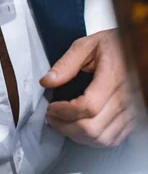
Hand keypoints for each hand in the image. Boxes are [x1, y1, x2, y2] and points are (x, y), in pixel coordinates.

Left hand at [40, 29, 133, 146]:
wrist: (136, 48)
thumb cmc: (112, 45)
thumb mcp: (86, 45)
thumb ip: (66, 63)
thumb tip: (47, 81)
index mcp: (113, 77)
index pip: (88, 106)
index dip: (65, 112)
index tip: (51, 108)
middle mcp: (125, 98)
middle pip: (93, 128)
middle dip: (65, 127)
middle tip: (51, 117)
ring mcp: (131, 111)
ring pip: (102, 139)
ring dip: (77, 136)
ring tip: (62, 123)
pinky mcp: (132, 119)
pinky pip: (113, 139)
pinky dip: (93, 139)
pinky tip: (80, 127)